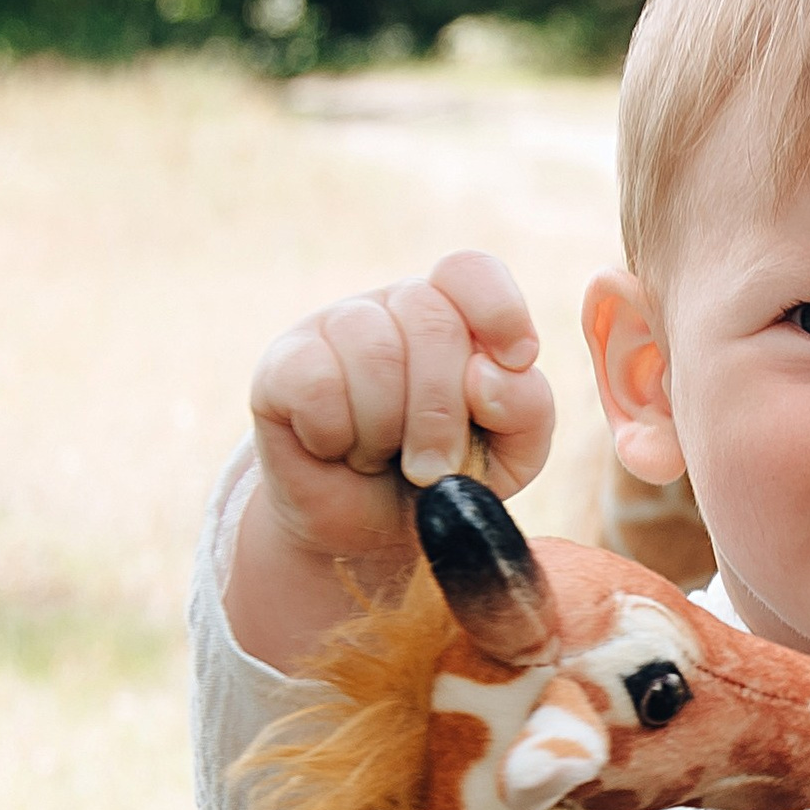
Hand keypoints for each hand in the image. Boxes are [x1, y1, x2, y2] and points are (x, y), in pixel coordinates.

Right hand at [228, 250, 556, 668]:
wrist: (366, 537)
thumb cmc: (444, 483)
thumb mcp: (510, 455)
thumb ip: (527, 409)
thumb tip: (487, 375)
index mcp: (454, 314)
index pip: (471, 272)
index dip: (498, 311)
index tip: (517, 362)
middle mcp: (394, 306)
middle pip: (431, 319)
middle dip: (441, 413)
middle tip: (433, 469)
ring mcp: (333, 327)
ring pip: (374, 350)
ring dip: (387, 430)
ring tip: (379, 459)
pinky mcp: (281, 365)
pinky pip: (317, 383)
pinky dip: (336, 436)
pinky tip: (334, 449)